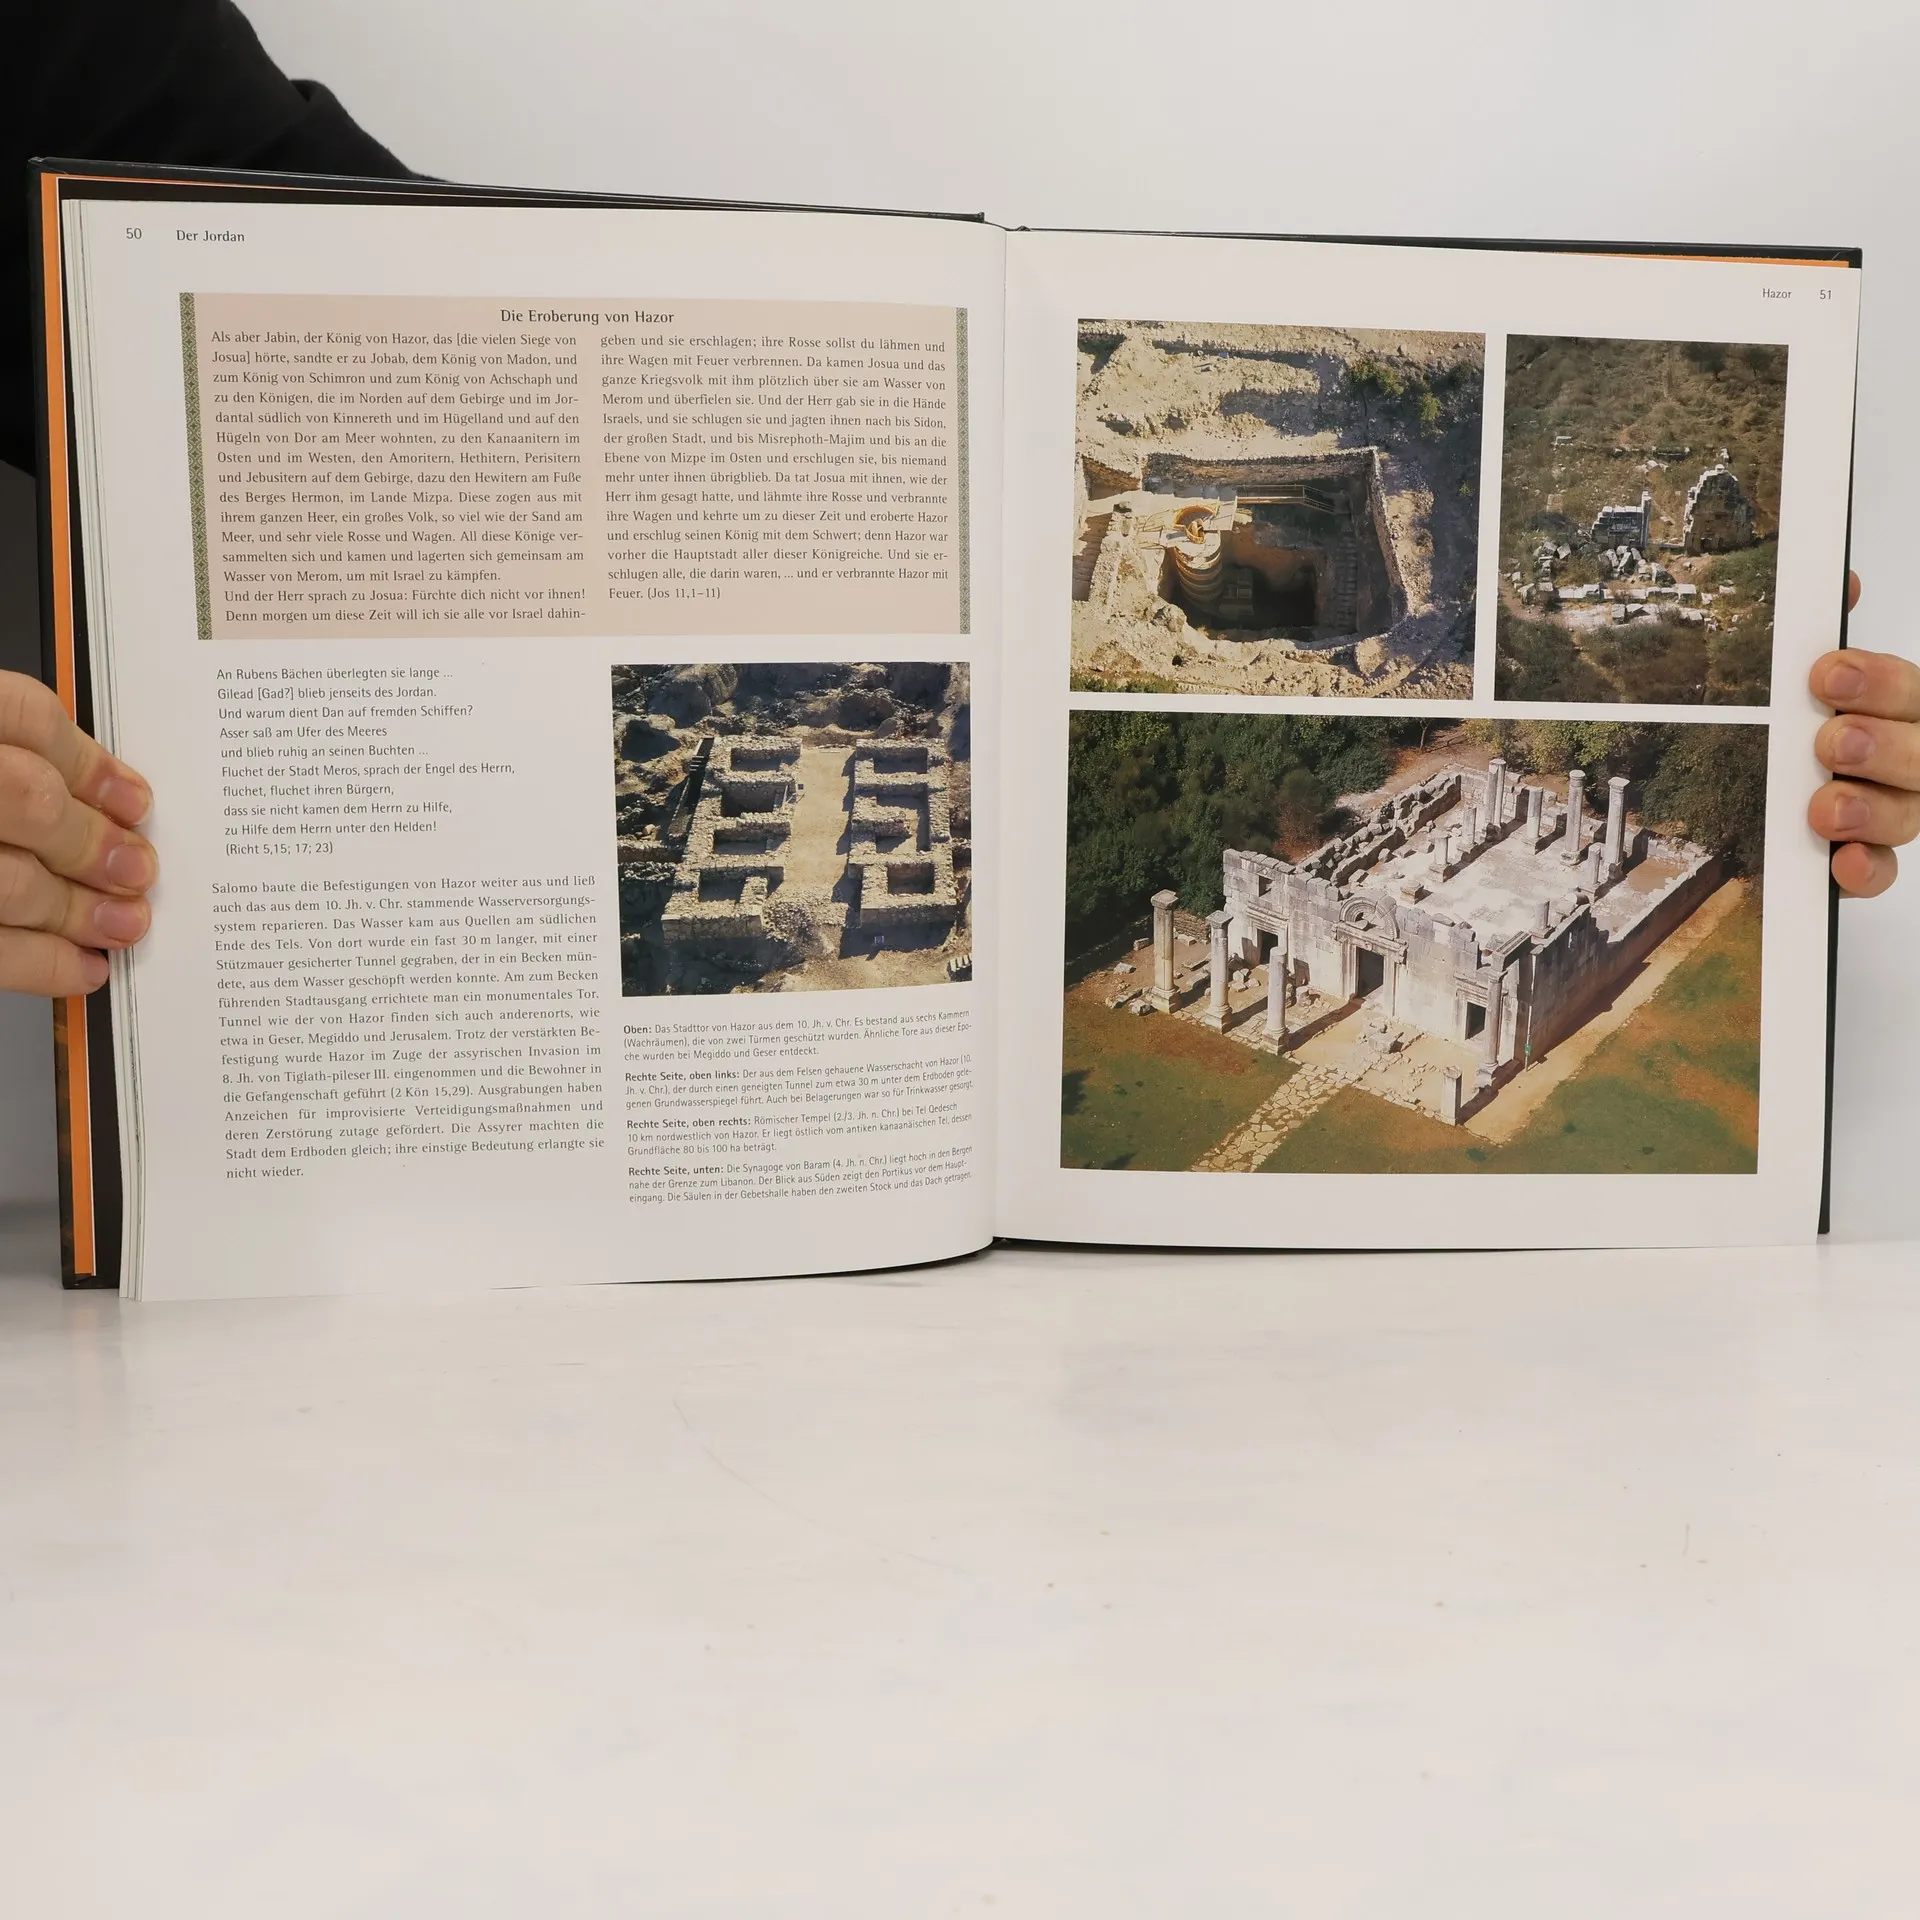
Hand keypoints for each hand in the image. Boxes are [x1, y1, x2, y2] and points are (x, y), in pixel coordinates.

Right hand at [0, 670, 154, 994]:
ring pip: (9, 881)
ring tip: (121, 922)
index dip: (86, 760)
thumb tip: (88, 797)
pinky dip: (38, 962)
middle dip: (93, 842)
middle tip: (135, 868)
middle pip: (26, 799)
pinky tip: (76, 967)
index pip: (17, 713)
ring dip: (78, 909)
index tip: (130, 797)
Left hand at [1809, 573, 1919, 898]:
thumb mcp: (1797, 678)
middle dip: (1879, 746)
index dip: (1879, 682)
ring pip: (1908, 814)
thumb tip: (1839, 581)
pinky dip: (1867, 871)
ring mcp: (1894, 812)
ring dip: (1870, 810)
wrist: (1745, 791)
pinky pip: (1882, 872)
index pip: (1912, 690)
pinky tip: (1844, 864)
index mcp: (1898, 708)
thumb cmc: (1792, 723)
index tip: (1826, 676)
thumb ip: (1818, 629)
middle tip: (1831, 743)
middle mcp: (1908, 759)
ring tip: (1826, 808)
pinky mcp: (1866, 860)